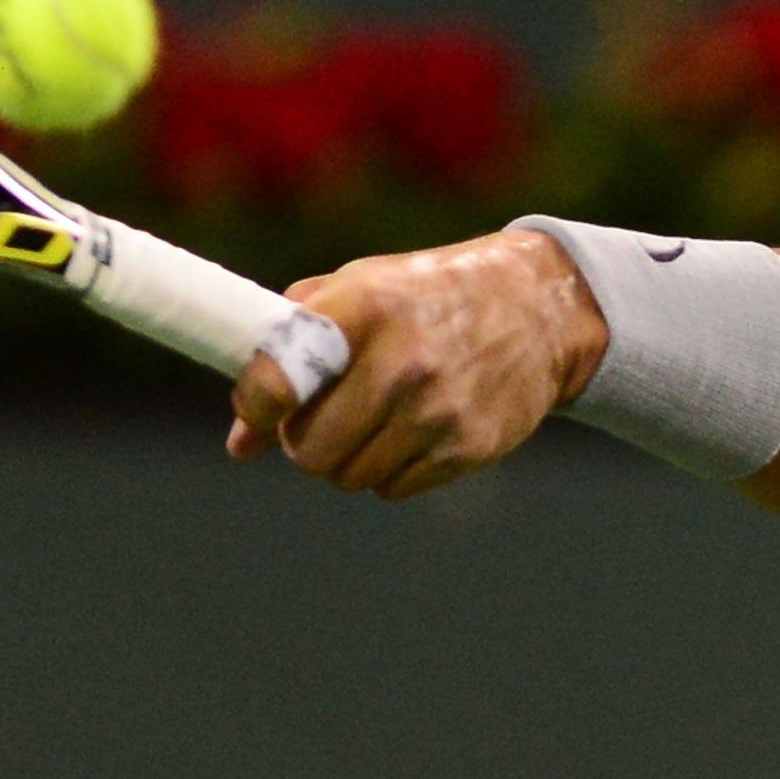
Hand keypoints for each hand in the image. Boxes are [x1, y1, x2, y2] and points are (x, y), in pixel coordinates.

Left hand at [227, 230, 607, 497]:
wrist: (539, 306)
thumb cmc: (428, 296)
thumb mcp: (361, 290)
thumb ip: (291, 351)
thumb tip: (240, 443)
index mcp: (364, 307)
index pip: (279, 379)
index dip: (259, 404)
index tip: (263, 408)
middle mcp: (401, 360)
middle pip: (310, 451)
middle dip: (306, 443)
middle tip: (323, 420)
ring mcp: (438, 409)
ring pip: (349, 476)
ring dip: (349, 458)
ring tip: (373, 421)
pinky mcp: (469, 447)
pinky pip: (394, 488)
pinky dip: (392, 470)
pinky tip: (413, 431)